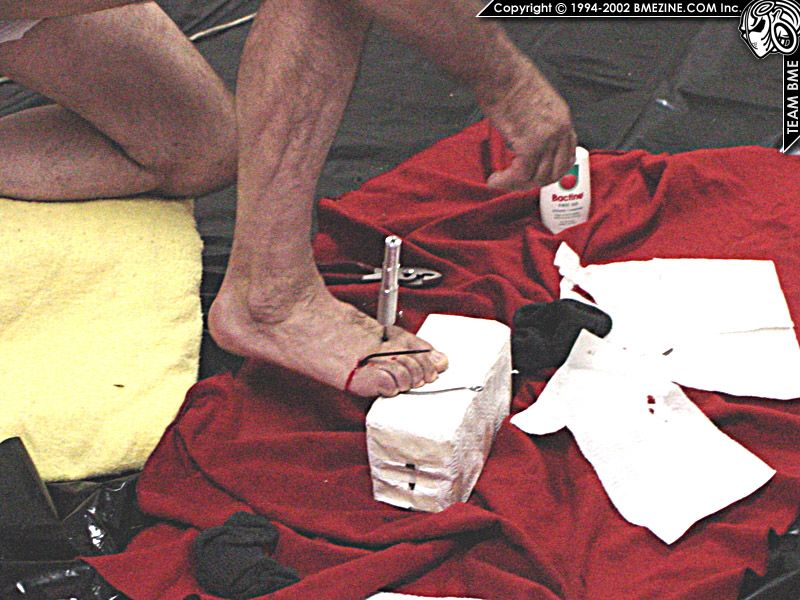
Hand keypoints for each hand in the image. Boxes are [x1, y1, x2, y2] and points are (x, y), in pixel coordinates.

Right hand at [479, 60, 576, 190]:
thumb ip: (536, 121)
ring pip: (537, 177)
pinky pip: (521, 174)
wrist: (500, 72)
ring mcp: (547, 138)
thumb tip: (523, 139)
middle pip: (555, 172)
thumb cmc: (508, 80)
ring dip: (516, 184)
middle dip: (534, 182)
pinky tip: (494, 180)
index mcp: (563, 118)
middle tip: (514, 182)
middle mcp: (559, 130)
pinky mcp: (530, 144)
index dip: (553, 171)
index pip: (568, 155)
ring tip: (500, 181)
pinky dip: (506, 182)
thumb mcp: (533, 101)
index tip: (535, 175)